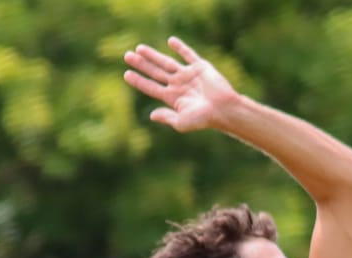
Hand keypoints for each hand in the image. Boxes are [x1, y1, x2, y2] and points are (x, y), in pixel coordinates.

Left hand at [123, 37, 239, 133]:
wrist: (225, 109)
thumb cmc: (204, 119)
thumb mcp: (182, 122)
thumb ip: (166, 117)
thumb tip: (151, 116)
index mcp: (173, 98)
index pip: (151, 87)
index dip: (139, 81)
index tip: (126, 74)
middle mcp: (179, 85)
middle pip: (156, 73)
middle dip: (142, 65)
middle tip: (127, 56)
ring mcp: (189, 75)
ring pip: (167, 63)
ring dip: (153, 56)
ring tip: (139, 49)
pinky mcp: (201, 68)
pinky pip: (188, 55)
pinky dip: (180, 48)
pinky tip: (170, 41)